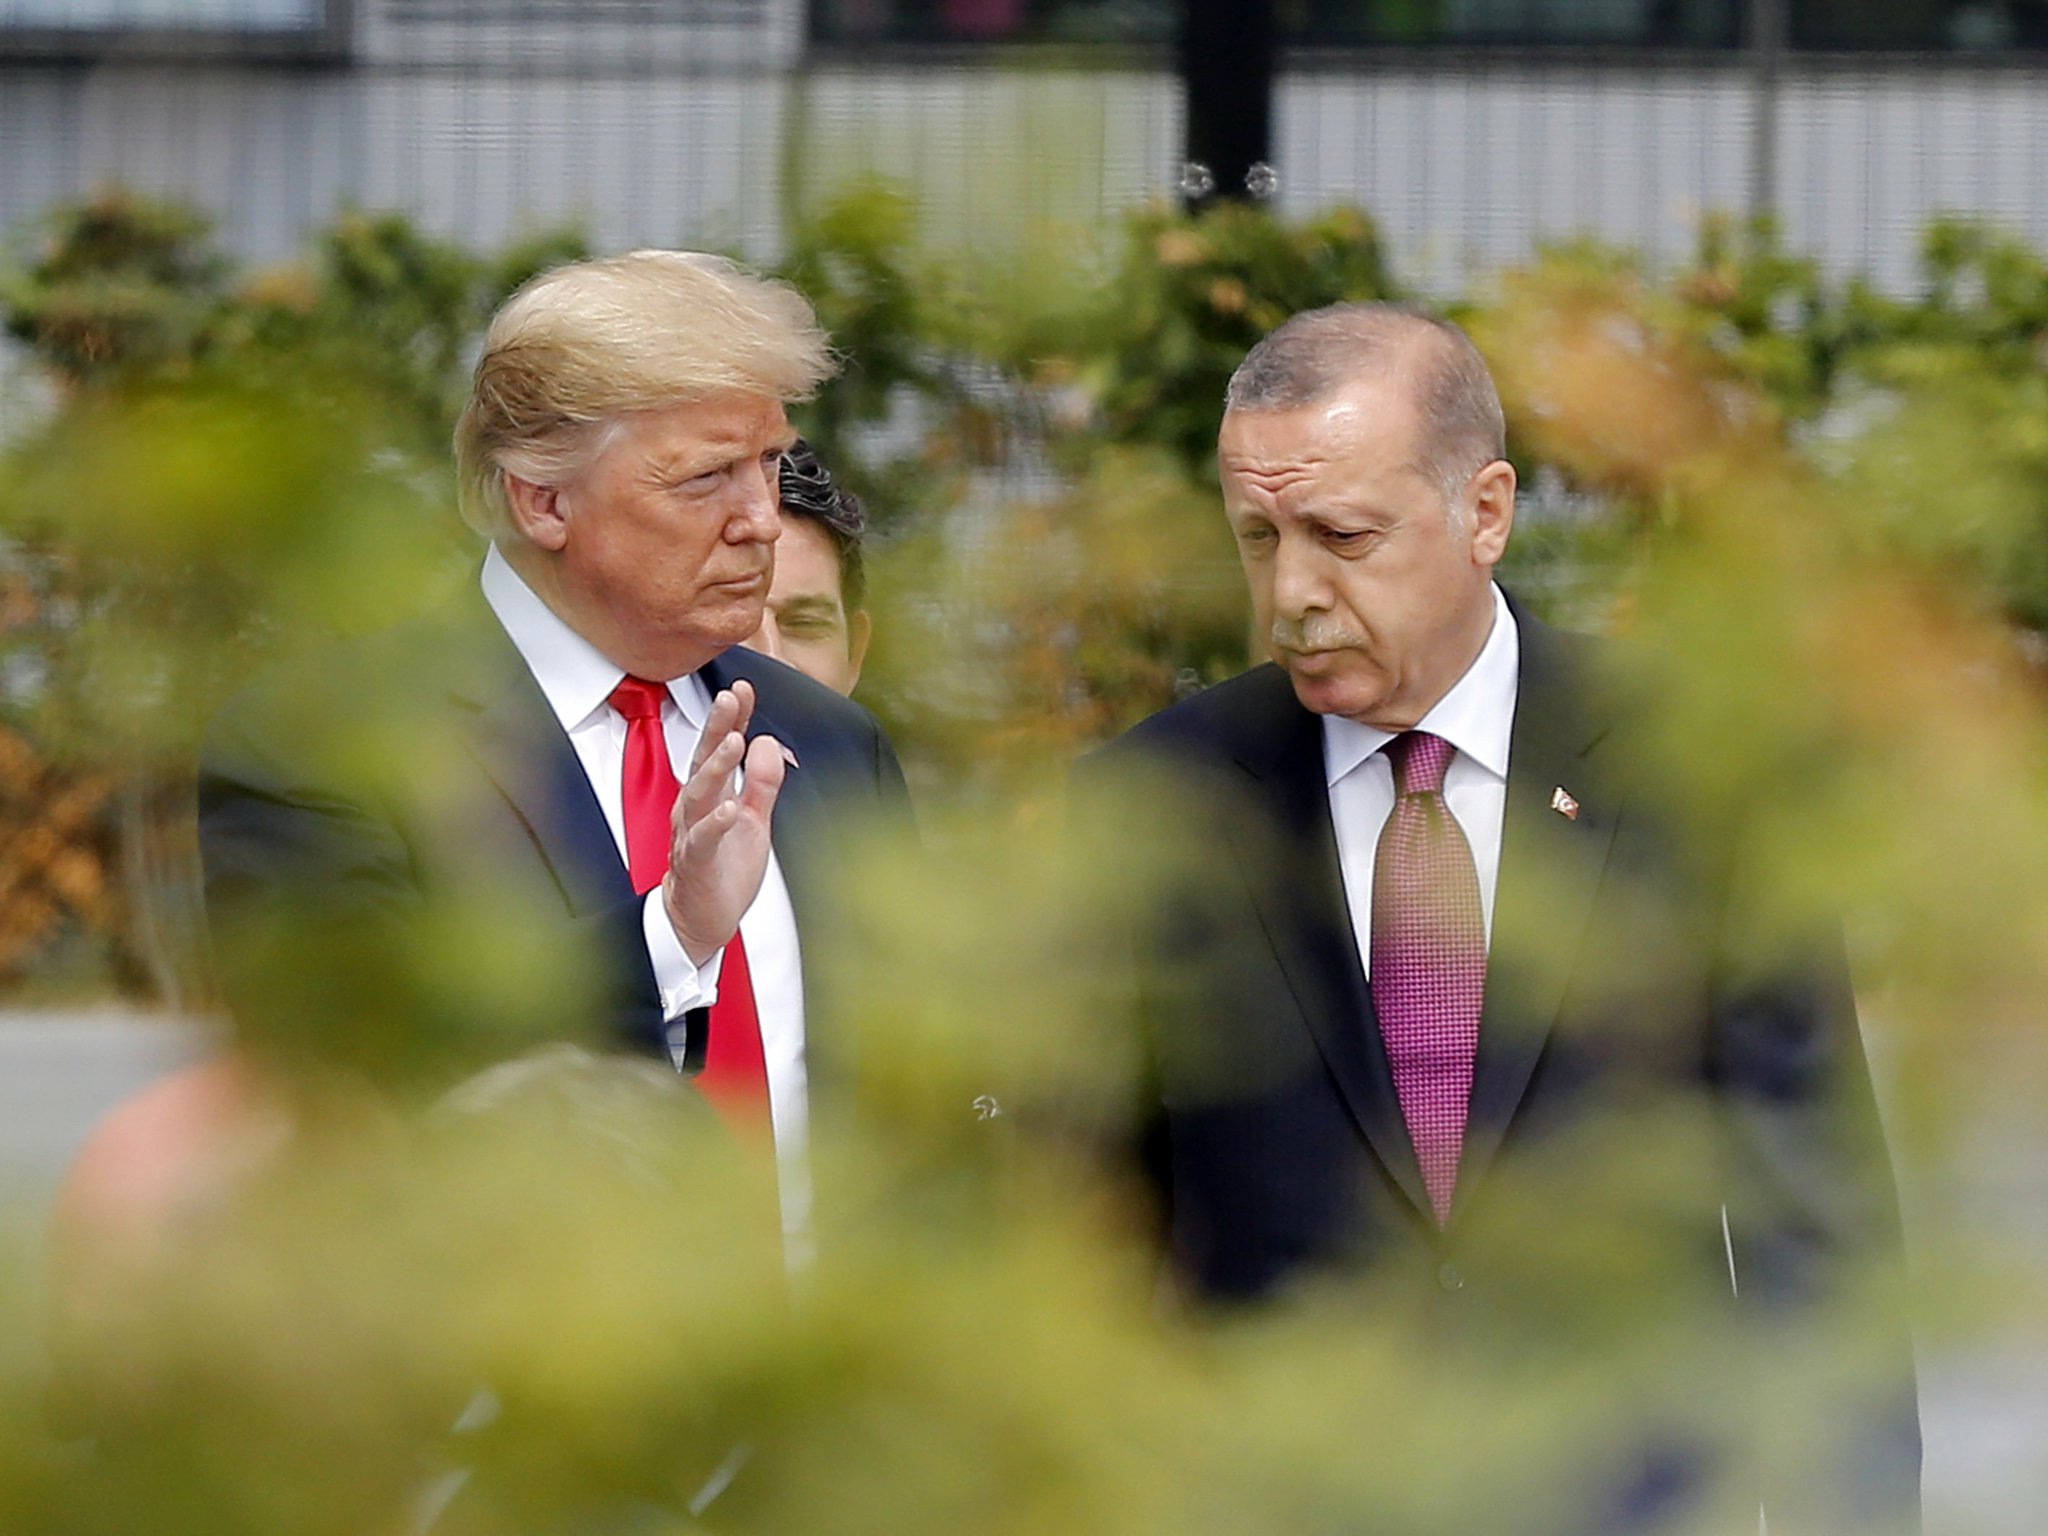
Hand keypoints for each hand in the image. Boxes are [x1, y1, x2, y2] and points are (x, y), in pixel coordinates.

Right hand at [661, 680, 787, 967]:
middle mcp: (695, 808)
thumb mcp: (754, 819)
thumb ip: (762, 782)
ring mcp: (692, 833)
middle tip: (729, 696)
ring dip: (716, 767)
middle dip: (717, 728)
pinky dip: (715, 822)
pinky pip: (701, 840)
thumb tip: (766, 741)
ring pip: (699, 794)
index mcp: (711, 795)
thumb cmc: (723, 868)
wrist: (701, 919)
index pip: (720, 749)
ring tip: (734, 742)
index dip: (732, 719)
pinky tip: (730, 807)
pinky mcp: (695, 862)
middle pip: (703, 760)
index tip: (743, 687)